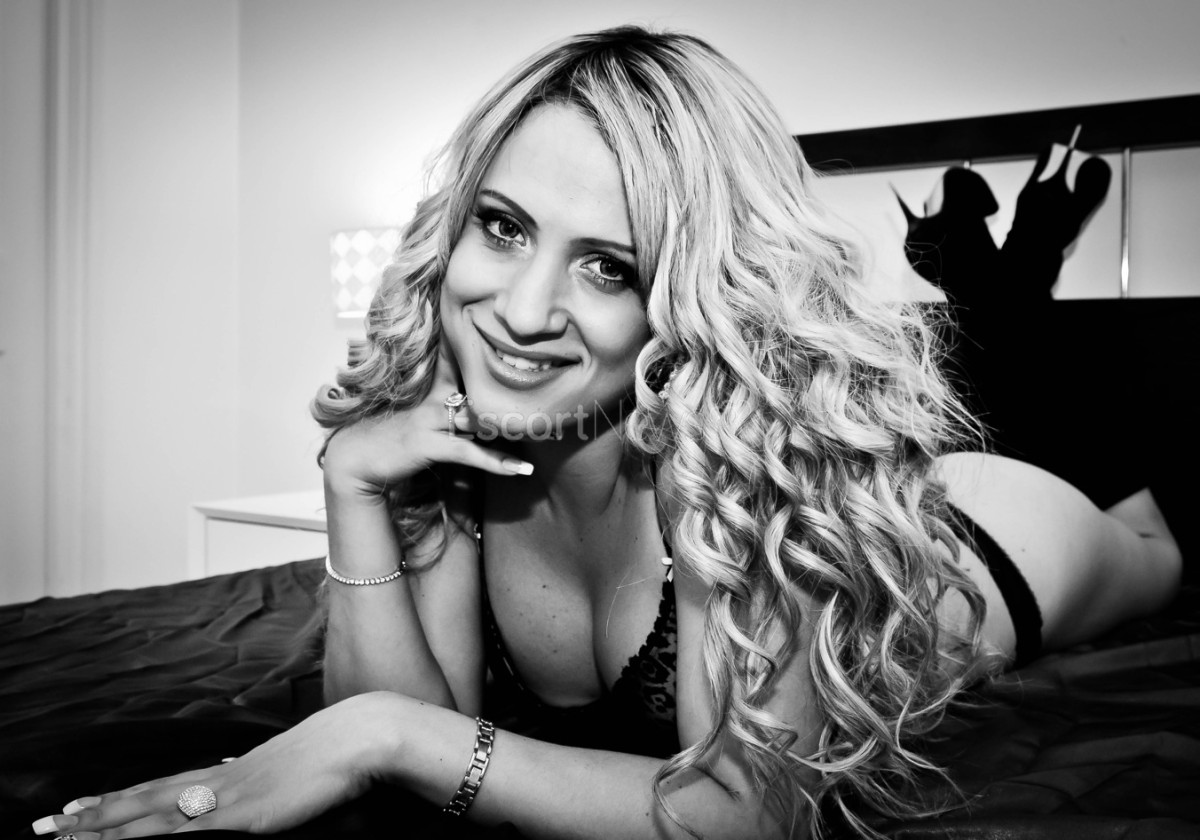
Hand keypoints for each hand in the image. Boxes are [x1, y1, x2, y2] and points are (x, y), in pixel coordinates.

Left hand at [32, 695, 396, 837]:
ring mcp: (230, 797)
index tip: (76, 809)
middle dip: (93, 816)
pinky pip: (191, 832)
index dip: (116, 801)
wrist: (360, 735)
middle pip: (144, 800)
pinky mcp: (247, 815)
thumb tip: (240, 779)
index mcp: (229, 772)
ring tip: (65, 835)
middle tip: (44, 826)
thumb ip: (258, 778)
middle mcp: (220, 781)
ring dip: (107, 828)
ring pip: (154, 816)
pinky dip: (154, 839)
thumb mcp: (288, 768)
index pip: (158, 788)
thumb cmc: (335, 753)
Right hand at [322, 336, 531, 497]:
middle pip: (481, 384)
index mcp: (434, 387)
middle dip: (514, 383)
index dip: (479, 339)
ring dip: (515, 426)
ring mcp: (431, 419)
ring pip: (481, 418)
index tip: (506, 324)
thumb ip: (447, 405)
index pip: (461, 356)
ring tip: (550, 428)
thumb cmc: (388, 436)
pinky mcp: (429, 445)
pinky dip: (498, 462)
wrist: (355, 459)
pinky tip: (522, 468)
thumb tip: (474, 406)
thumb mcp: (418, 414)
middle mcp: (436, 398)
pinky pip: (469, 452)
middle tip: (551, 382)